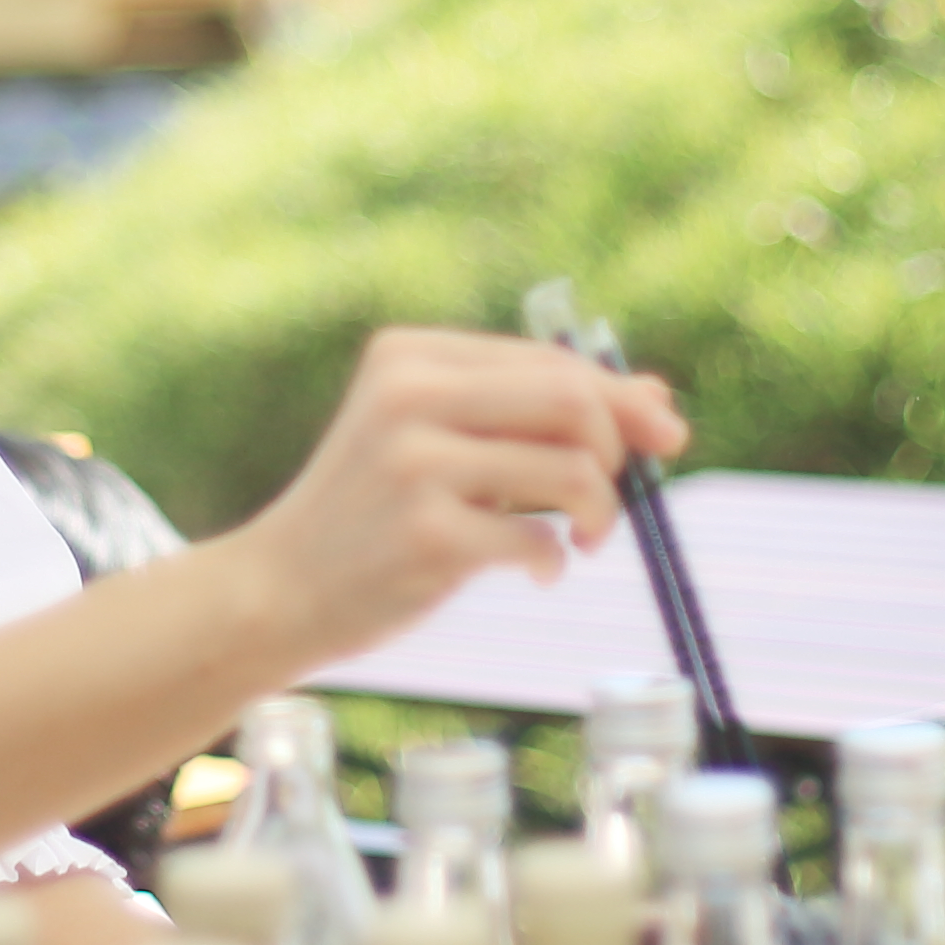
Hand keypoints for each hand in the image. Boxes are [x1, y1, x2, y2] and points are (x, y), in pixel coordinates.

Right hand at [228, 326, 683, 669]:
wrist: (280, 589)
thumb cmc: (374, 514)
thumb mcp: (437, 441)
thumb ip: (530, 414)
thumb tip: (658, 399)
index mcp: (410, 355)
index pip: (550, 360)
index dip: (621, 397)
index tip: (664, 435)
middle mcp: (409, 396)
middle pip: (571, 398)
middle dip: (617, 448)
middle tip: (610, 497)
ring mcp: (414, 465)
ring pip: (571, 469)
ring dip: (599, 512)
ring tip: (580, 539)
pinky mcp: (426, 535)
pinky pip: (538, 539)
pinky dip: (553, 559)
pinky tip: (534, 570)